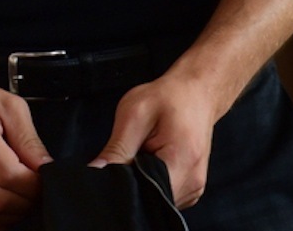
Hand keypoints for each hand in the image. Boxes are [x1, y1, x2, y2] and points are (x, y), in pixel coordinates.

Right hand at [0, 74, 51, 229]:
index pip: (9, 174)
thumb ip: (27, 136)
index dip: (32, 185)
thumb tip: (46, 167)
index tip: (41, 180)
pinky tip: (0, 208)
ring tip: (19, 200)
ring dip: (9, 216)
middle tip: (34, 193)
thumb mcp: (4, 102)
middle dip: (25, 203)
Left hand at [90, 69, 216, 209]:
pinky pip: (164, 194)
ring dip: (142, 180)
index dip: (124, 184)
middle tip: (131, 151)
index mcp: (182, 164)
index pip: (144, 195)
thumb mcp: (135, 113)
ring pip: (155, 199)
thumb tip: (95, 173)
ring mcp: (193, 190)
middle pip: (149, 200)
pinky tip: (152, 159)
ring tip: (144, 152)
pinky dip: (152, 180)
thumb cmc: (168, 97)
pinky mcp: (190, 189)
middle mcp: (192, 185)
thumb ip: (116, 148)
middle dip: (133, 181)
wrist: (196, 92)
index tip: (116, 163)